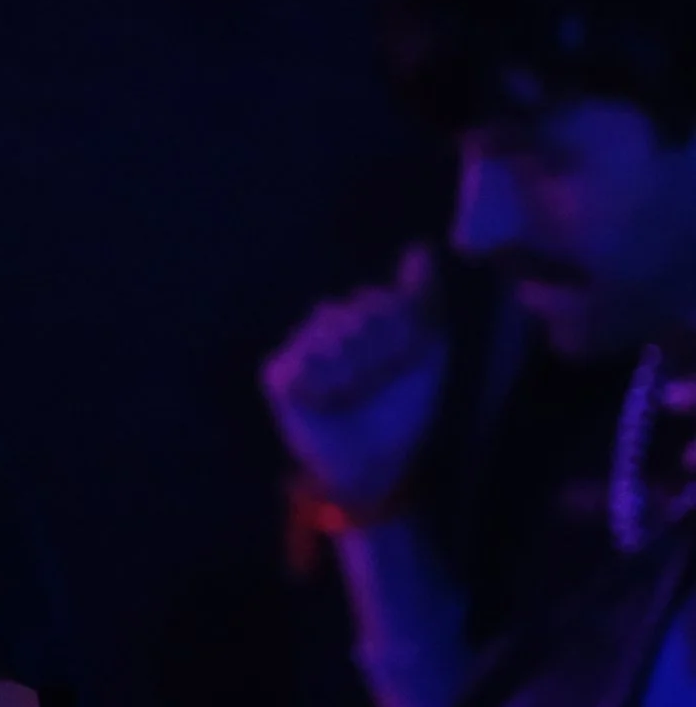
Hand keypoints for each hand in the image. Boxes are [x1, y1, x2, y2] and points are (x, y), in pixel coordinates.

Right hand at [261, 243, 449, 515]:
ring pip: (327, 336)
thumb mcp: (429, 348)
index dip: (399, 333)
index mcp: (360, 314)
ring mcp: (297, 348)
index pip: (378, 300)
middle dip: (377, 353)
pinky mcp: (277, 375)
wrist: (378, 460)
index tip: (407, 362)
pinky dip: (325, 385)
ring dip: (354, 371)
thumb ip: (423, 298)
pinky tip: (332, 401)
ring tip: (357, 395)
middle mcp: (324, 325)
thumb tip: (420, 246)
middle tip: (380, 383)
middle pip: (352, 315)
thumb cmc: (404, 406)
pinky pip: (301, 362)